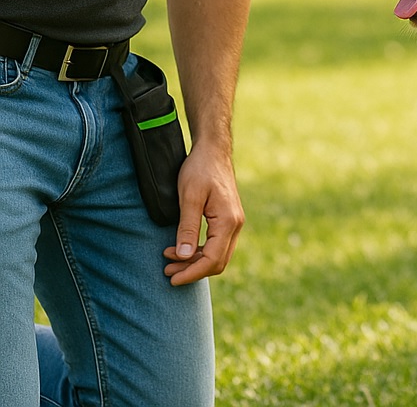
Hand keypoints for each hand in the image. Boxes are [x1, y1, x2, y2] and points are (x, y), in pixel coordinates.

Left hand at [162, 143, 244, 285]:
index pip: (211, 259)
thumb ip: (187, 227)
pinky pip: (217, 244)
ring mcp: (234, 221)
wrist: (213, 150)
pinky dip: (200, 251)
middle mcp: (236, 224)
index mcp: (228, 221)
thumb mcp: (189, 197)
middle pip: (218, 262)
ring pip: (218, 255)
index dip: (191, 273)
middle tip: (167, 270)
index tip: (171, 278)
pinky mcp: (229, 218)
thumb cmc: (200, 169)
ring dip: (195, 262)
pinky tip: (182, 248)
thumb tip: (183, 256)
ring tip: (170, 260)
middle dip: (192, 270)